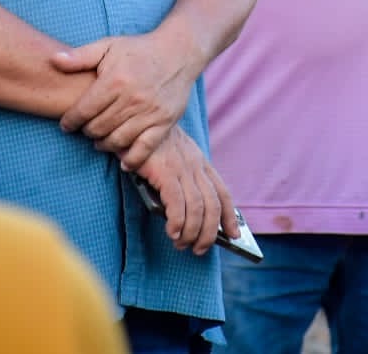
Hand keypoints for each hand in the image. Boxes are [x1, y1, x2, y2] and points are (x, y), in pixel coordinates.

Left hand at [53, 30, 202, 167]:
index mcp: (115, 80)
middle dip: (87, 131)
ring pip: (118, 140)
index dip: (70, 121)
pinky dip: (132, 159)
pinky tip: (123, 161)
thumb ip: (80, 56)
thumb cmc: (139, 49)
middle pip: (99, 128)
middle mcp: (132, 98)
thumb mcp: (108, 46)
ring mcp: (150, 112)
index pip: (84, 110)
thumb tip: (53, 60)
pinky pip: (145, 148)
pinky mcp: (164, 122)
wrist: (178, 52)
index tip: (66, 124)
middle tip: (85, 129)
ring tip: (100, 140)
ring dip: (104, 144)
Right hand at [132, 126, 237, 253]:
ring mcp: (182, 168)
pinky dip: (178, 221)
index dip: (229, 216)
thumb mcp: (174, 158)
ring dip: (192, 232)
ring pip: (198, 208)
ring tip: (182, 244)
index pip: (222, 193)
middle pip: (213, 205)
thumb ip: (183, 179)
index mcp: (200, 162)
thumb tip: (187, 213)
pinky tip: (172, 231)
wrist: (134, 120)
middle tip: (199, 249)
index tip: (233, 235)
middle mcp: (195, 166)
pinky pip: (178, 203)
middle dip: (209, 232)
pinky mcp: (165, 171)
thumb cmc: (149, 143)